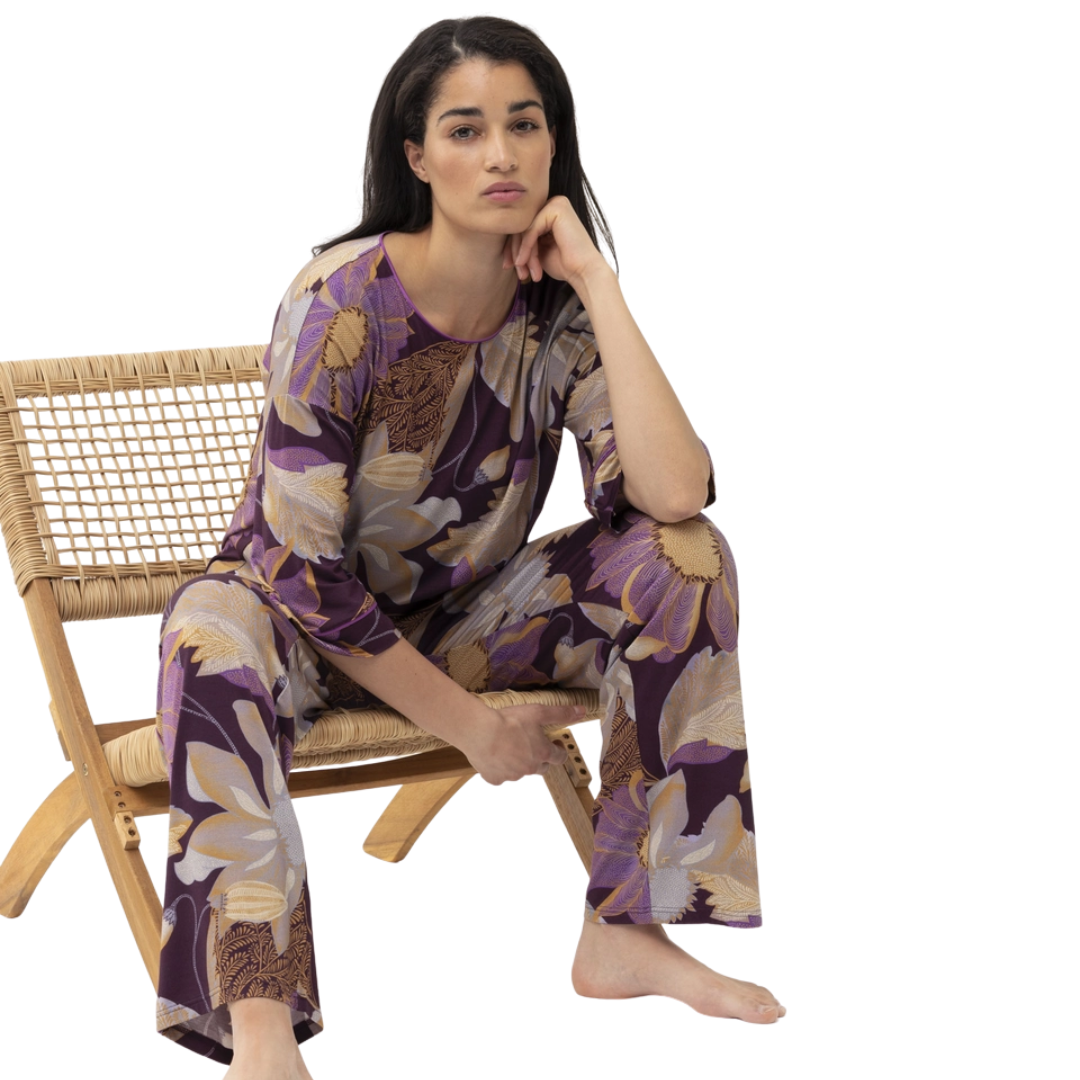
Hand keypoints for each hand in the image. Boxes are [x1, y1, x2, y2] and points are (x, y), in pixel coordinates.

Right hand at [461, 701, 589, 785]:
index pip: (559, 757)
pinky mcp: (494, 778)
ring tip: (508, 746)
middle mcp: (529, 768)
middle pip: (541, 768)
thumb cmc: (510, 720)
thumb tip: (583, 711)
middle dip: (540, 758)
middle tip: (530, 744)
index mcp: (542, 753)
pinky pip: (500, 776)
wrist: (479, 731)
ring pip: (520, 771)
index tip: (554, 741)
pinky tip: (493, 755)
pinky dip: (499, 768)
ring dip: (518, 762)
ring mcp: (511, 775)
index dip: (558, 750)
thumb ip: (561, 713)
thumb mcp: (538, 712)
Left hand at [501, 195, 610, 287]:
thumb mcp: (537, 251)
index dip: (513, 247)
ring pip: (524, 228)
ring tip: (524, 272)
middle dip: (516, 252)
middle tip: (518, 272)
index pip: (522, 226)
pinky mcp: (556, 208)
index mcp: (549, 211)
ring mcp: (556, 203)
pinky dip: (526, 247)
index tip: (508, 267)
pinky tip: (525, 262)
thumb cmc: (564, 265)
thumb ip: (523, 241)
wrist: (583, 272)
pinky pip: (530, 228)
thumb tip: (501, 241)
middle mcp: (553, 203)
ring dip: (522, 253)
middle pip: (521, 225)